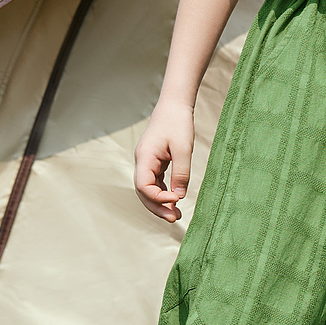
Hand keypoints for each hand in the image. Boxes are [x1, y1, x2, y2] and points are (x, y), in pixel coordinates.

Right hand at [134, 101, 194, 221]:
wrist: (174, 105)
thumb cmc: (178, 123)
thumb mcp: (183, 149)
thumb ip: (181, 173)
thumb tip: (179, 197)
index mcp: (144, 157)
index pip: (143, 186)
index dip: (158, 198)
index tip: (175, 200)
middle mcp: (142, 162)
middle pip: (143, 192)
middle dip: (157, 208)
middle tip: (174, 219)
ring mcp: (147, 163)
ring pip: (148, 189)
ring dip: (160, 203)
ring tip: (176, 215)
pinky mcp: (154, 162)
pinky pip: (155, 183)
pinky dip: (163, 193)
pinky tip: (174, 200)